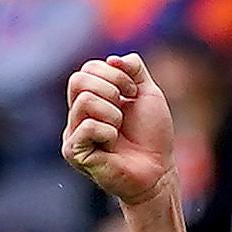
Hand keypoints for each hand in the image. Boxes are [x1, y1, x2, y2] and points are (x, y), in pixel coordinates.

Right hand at [63, 52, 176, 206]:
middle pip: (78, 80)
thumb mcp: (148, 94)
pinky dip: (107, 131)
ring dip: (112, 114)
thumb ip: (134, 69)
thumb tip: (115, 60)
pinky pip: (86, 125)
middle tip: (125, 111)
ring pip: (84, 101)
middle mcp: (78, 113)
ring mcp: (73, 133)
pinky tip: (113, 144)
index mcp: (91, 97)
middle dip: (110, 90)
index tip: (133, 92)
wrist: (158, 172)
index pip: (88, 69)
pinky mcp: (73, 152)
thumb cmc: (153, 137)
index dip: (114, 74)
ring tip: (120, 131)